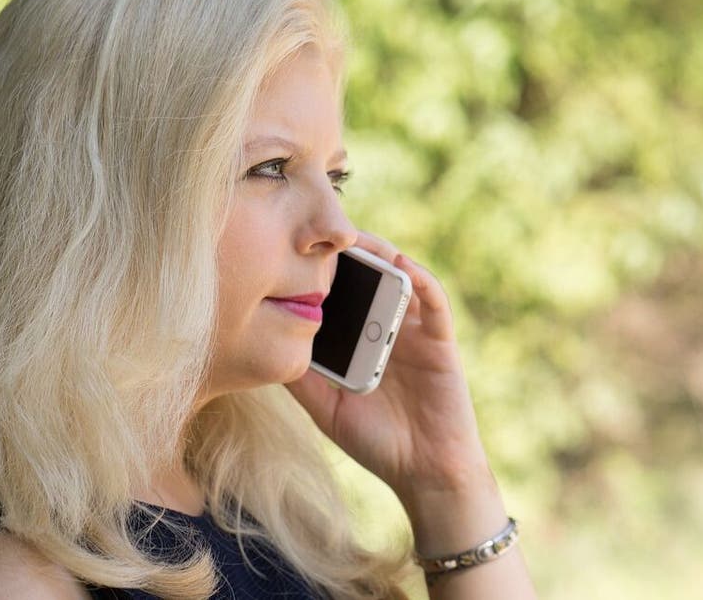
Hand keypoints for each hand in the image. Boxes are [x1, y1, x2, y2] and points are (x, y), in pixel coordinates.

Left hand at [285, 232, 489, 501]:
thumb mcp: (325, 406)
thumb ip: (301, 376)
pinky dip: (419, 279)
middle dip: (346, 252)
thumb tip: (262, 344)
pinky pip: (433, 301)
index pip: (341, 292)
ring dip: (380, 254)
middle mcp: (386, 326)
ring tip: (354, 238)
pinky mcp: (440, 340)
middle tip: (318, 229)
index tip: (291, 247)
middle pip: (368, 276)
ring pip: (399, 277)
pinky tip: (401, 266)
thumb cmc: (374, 440)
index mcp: (359, 338)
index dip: (321, 268)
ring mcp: (414, 330)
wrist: (423, 473)